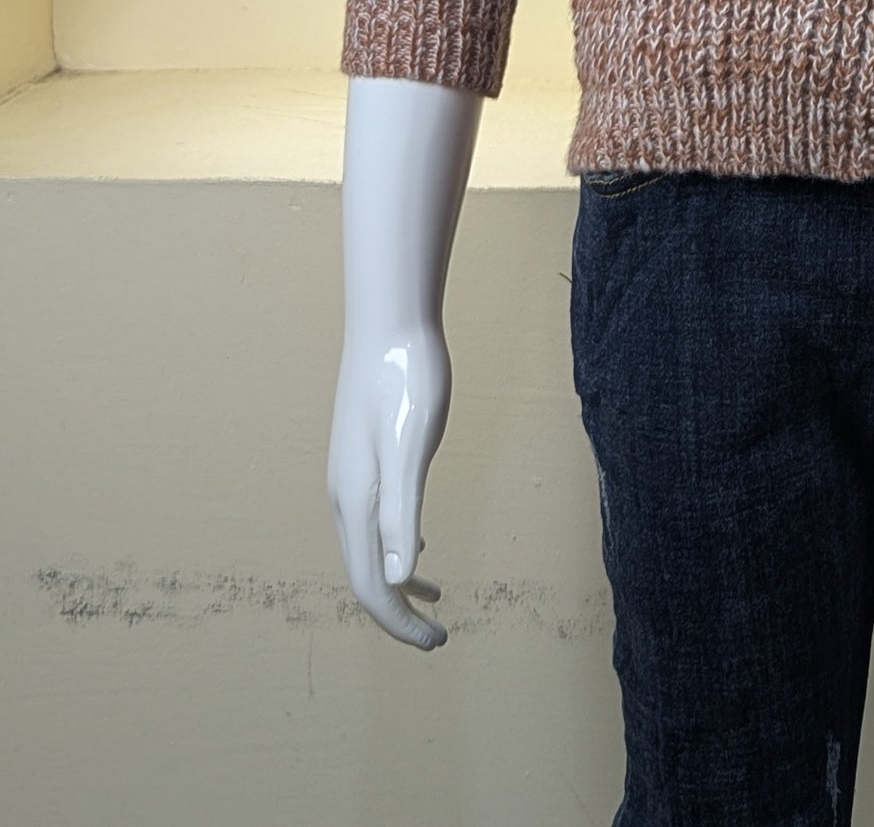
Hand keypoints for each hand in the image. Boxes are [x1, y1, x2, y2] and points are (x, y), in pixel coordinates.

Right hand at [326, 318, 454, 648]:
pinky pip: (375, 520)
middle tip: (437, 636)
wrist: (391, 322)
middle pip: (365, 574)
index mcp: (356, 501)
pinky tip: (419, 547)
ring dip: (398, 581)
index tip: (435, 641)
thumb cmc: (407, 380)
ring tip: (434, 599)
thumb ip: (403, 512)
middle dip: (398, 611)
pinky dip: (396, 546)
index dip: (400, 621)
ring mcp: (352, 475)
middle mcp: (345, 495)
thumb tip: (400, 578)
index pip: (371, 584)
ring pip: (369, 548)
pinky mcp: (365, 456)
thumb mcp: (412, 448)